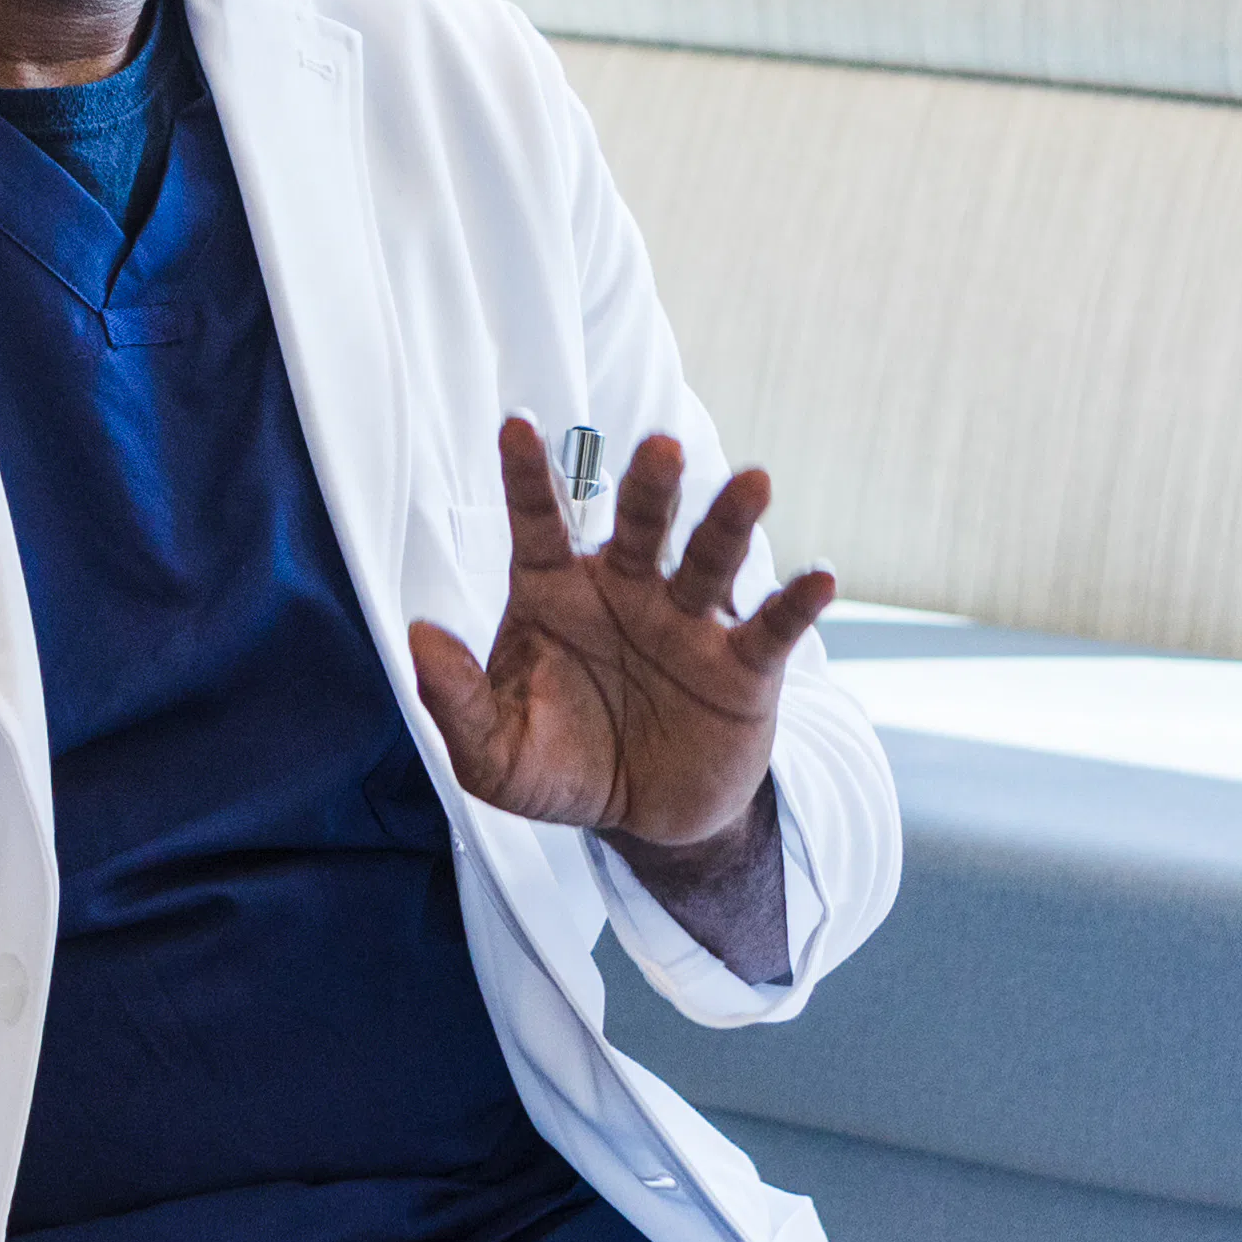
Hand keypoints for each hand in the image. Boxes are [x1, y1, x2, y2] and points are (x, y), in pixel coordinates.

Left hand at [405, 420, 839, 855]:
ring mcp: (689, 621)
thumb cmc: (561, 766)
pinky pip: (772, 626)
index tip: (517, 424)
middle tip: (661, 447)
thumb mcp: (494, 754)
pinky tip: (821, 577)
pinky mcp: (744, 665)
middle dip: (651, 485)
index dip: (528, 475)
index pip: (540, 522)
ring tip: (754, 481)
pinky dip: (797, 602)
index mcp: (556, 593)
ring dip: (731, 520)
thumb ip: (455, 699)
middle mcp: (626, 589)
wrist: (645, 818)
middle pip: (639, 523)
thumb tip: (420, 636)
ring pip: (712, 558)